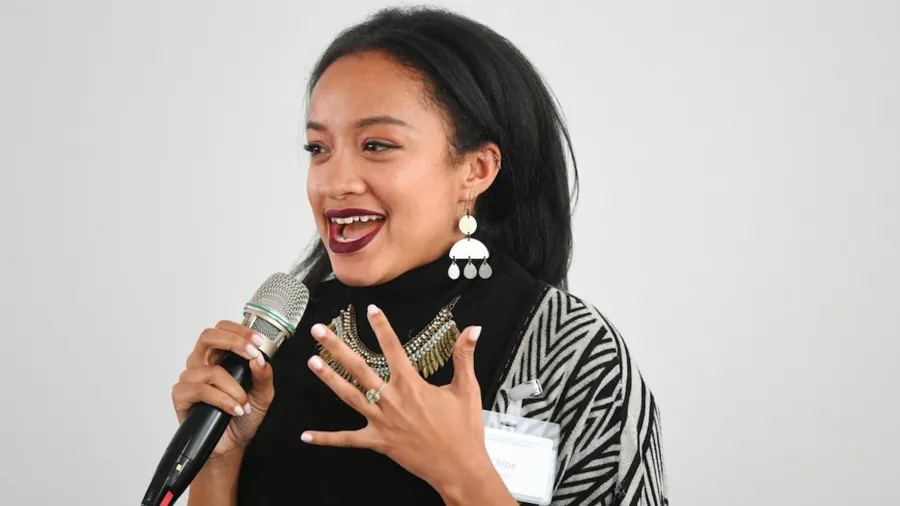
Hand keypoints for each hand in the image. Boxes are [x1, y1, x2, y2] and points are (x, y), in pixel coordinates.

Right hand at [171, 321, 273, 461]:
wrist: (231, 445)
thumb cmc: (243, 416)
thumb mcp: (262, 395)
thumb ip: (263, 375)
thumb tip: (259, 359)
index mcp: (220, 357)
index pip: (223, 329)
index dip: (240, 330)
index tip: (259, 342)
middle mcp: (202, 363)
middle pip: (208, 336)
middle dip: (234, 342)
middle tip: (252, 355)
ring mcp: (190, 378)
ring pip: (211, 370)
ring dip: (233, 387)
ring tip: (244, 403)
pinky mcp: (181, 396)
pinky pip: (200, 390)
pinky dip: (222, 400)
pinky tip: (233, 409)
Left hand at [301, 305, 510, 502]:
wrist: (459, 466)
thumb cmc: (463, 430)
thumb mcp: (467, 389)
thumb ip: (464, 356)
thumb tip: (472, 330)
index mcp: (411, 385)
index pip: (392, 348)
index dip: (381, 327)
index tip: (370, 309)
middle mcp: (392, 400)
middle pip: (358, 368)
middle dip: (336, 347)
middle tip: (319, 331)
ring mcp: (382, 421)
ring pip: (349, 395)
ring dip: (329, 379)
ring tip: (311, 362)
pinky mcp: (377, 442)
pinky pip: (347, 440)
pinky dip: (326, 439)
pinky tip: (306, 436)